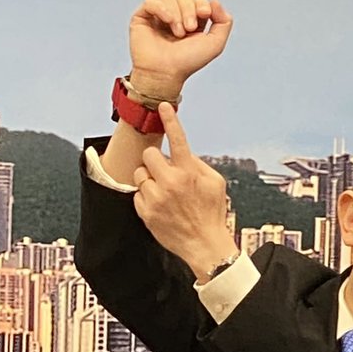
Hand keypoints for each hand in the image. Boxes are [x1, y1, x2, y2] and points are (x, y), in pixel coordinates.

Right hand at [128, 0, 232, 98]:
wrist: (166, 73)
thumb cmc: (188, 62)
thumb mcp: (215, 44)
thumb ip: (224, 22)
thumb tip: (215, 2)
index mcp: (192, 22)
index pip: (198, 1)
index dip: (202, 5)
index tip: (204, 14)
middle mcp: (175, 18)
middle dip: (189, 10)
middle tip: (189, 29)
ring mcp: (158, 17)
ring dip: (176, 14)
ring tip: (177, 33)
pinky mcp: (142, 18)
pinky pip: (151, 2)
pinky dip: (161, 8)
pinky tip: (167, 21)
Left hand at [132, 103, 238, 280]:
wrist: (204, 245)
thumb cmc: (212, 212)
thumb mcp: (215, 183)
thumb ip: (197, 164)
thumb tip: (182, 154)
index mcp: (189, 172)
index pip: (178, 139)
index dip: (170, 120)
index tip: (163, 106)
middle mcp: (170, 183)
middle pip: (149, 155)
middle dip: (155, 161)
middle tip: (165, 172)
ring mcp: (156, 198)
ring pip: (140, 173)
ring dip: (149, 179)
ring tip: (163, 192)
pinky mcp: (146, 212)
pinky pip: (137, 193)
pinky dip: (146, 196)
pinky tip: (160, 206)